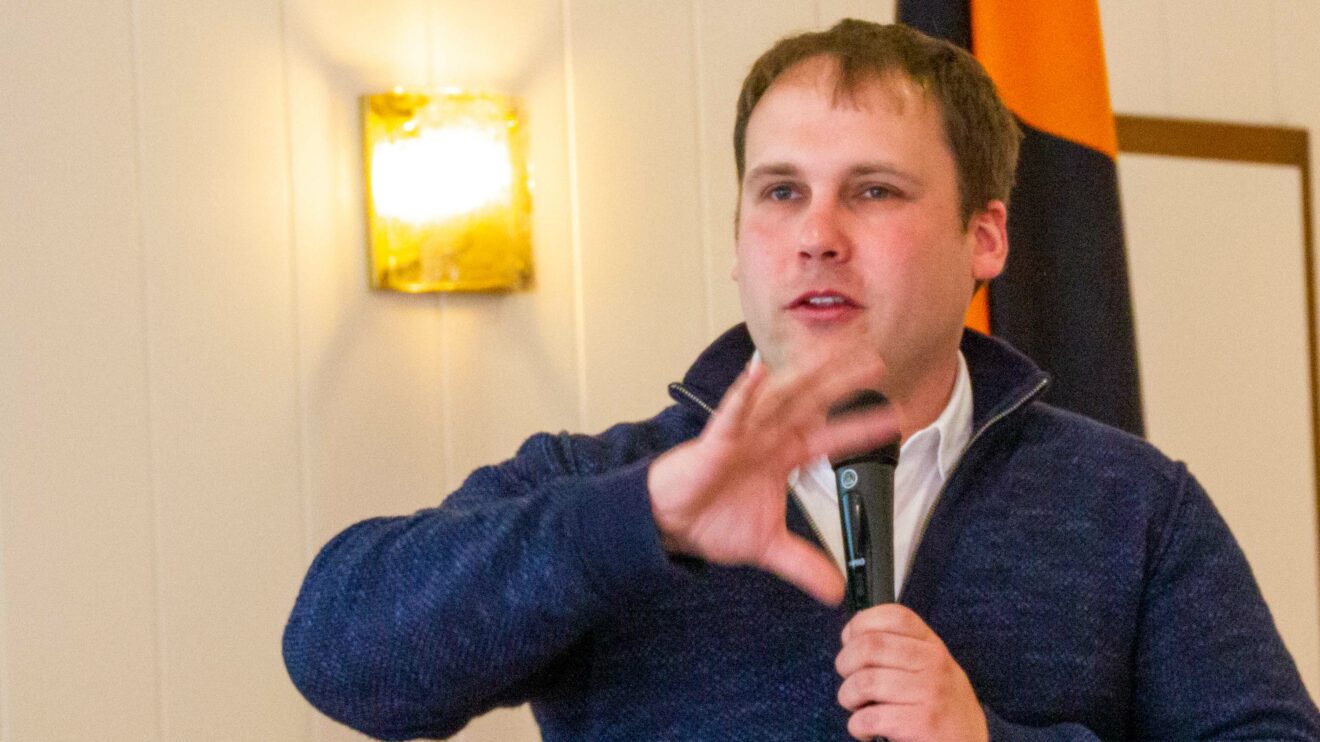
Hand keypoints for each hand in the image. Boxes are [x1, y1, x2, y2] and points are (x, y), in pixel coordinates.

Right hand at [647, 354, 897, 603]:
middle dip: (841, 385)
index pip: (830, 439)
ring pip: (777, 401)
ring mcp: (742, 436)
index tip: (895, 418)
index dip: (860, 429)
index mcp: (783, 457)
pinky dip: (742, 396)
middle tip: (875, 364)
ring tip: (826, 357)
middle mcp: (768, 439)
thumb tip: (837, 591)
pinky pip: (730, 416)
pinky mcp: (714, 443)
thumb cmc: (713, 520)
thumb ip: (803, 564)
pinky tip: (756, 375)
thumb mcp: (768, 546)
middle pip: (811, 405)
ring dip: (801, 378)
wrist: (670, 523)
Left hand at [836, 604, 986, 741]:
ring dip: (848, 696)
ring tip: (856, 706)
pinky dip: (857, 725)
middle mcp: (934, 664)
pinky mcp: (923, 724)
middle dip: (845, 663)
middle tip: (848, 678)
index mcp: (931, 645)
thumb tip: (855, 629)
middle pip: (870, 646)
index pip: (894, 616)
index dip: (861, 624)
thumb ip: (899, 647)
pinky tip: (866, 729)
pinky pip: (870, 718)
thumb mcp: (930, 667)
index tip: (849, 640)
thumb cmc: (941, 707)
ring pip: (865, 682)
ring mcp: (931, 693)